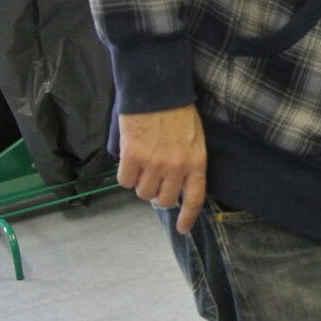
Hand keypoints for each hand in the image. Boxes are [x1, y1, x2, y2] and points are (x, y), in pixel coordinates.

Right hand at [118, 104, 207, 233]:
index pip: (194, 199)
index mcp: (196, 163)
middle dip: (158, 195)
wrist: (157, 92)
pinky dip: (125, 175)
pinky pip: (125, 181)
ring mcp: (154, 163)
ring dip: (141, 184)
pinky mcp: (132, 156)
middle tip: (154, 183)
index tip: (182, 229)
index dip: (187, 217)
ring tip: (143, 166)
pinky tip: (129, 162)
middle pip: (164, 200)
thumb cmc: (178, 113)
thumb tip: (178, 186)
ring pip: (142, 193)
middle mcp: (176, 168)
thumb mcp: (195, 140)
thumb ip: (189, 164)